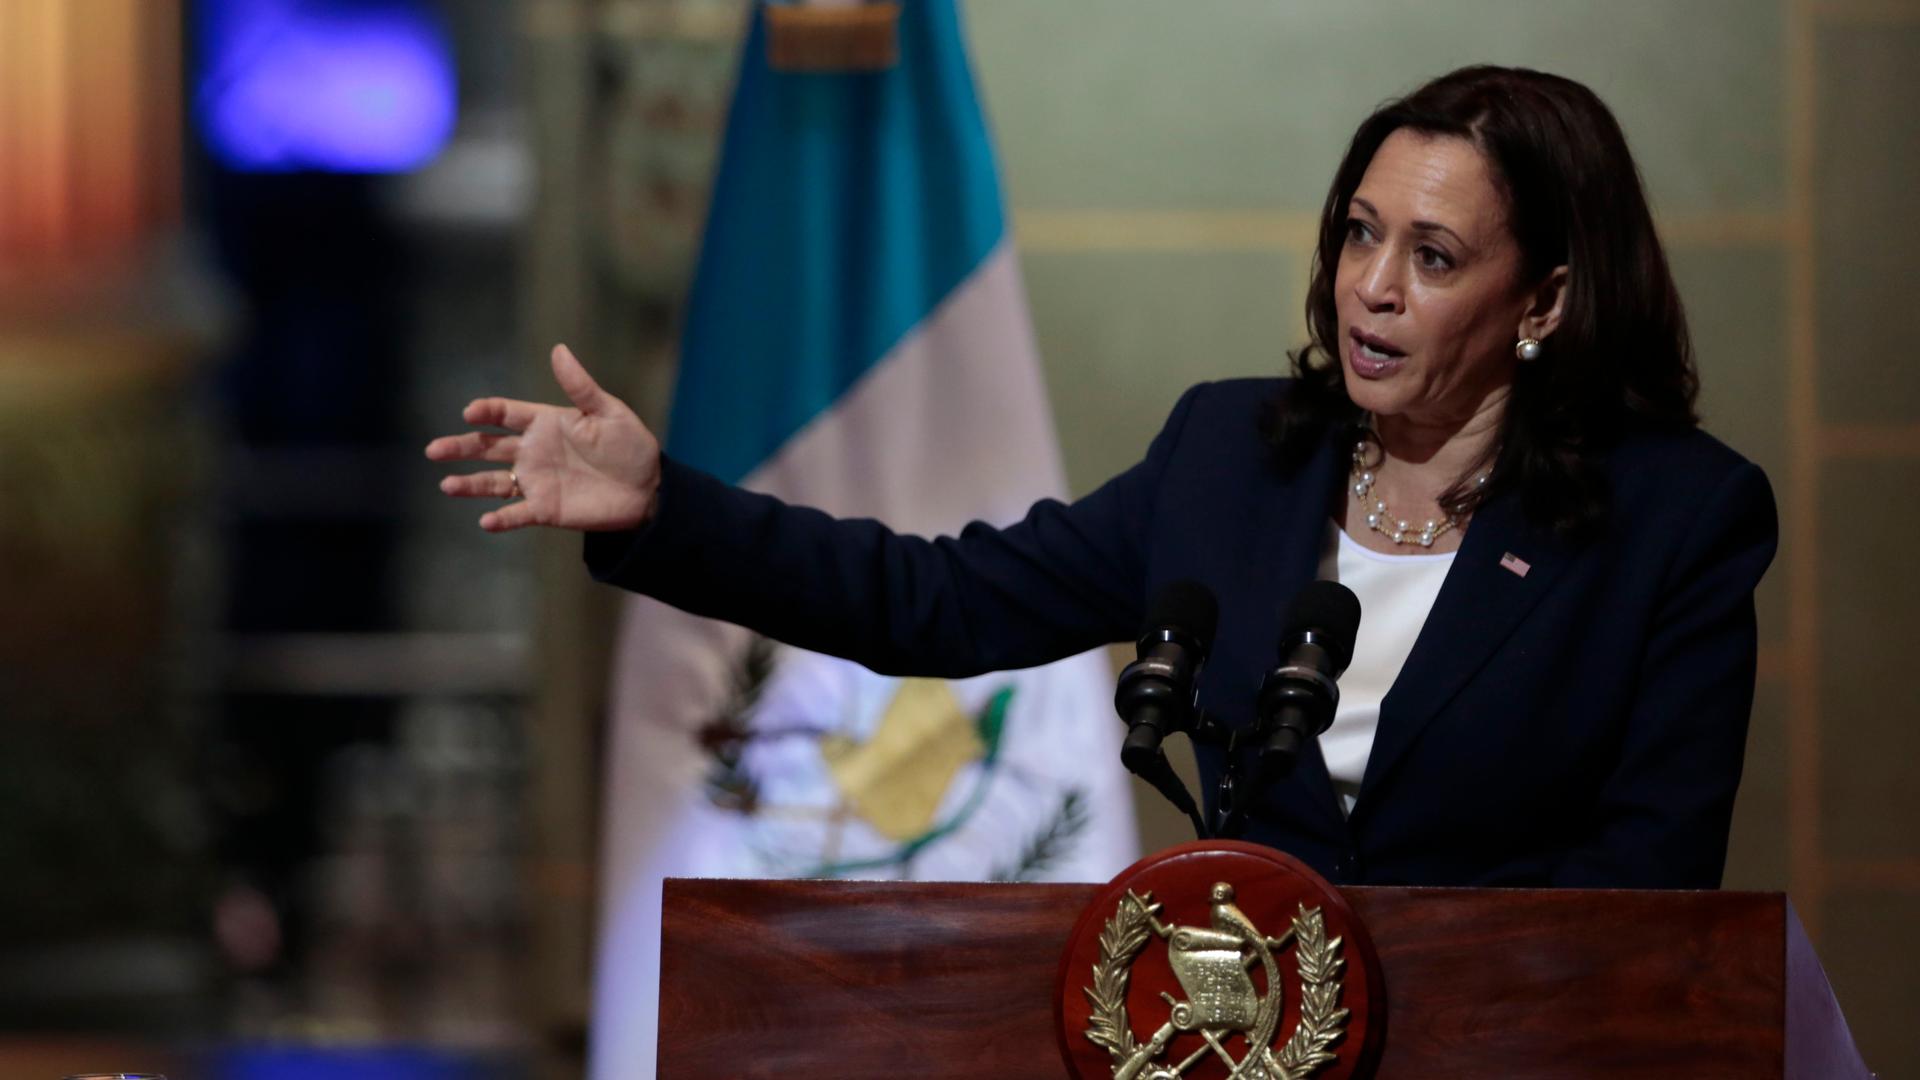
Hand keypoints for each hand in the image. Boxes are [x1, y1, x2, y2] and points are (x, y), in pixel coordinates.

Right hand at [426, 344, 660, 532]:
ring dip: (470, 484)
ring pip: (493, 482)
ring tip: (447, 485)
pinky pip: (517, 514)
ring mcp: (536, 481)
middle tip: (433, 450)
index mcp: (546, 423)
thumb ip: (580, 387)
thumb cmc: (631, 446)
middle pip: (488, 448)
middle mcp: (533, 451)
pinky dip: (501, 519)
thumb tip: (559, 349)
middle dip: (460, 447)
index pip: (506, 414)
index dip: (487, 412)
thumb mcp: (610, 412)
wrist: (649, 489)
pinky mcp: (545, 509)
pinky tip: (485, 521)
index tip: (471, 413)